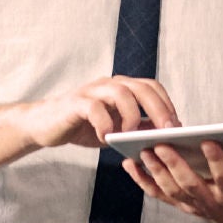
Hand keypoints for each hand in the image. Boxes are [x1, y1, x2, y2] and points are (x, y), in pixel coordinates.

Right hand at [22, 75, 179, 149]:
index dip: (167, 104)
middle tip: (167, 131)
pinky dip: (104, 123)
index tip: (177, 126)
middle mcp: (109, 84)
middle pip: (141, 87)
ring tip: (131, 135)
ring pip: (121, 92)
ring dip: (132, 115)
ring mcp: (92, 91)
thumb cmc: (83, 126)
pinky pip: (94, 108)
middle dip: (158, 109)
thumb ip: (136, 128)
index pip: (151, 87)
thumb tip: (164, 136)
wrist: (46, 125)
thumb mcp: (115, 129)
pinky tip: (106, 138)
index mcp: (121, 88)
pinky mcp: (75, 103)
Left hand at [124, 139, 222, 222]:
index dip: (218, 162)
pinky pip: (157, 193)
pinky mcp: (180, 202)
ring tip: (142, 149)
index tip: (210, 142)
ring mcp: (193, 204)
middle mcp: (211, 202)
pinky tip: (129, 164)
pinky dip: (142, 180)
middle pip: (189, 184)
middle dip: (174, 165)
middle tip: (161, 144)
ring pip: (170, 189)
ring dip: (154, 171)